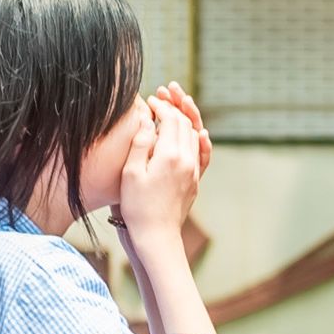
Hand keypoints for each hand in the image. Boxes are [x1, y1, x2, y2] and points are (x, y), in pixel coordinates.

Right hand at [120, 88, 208, 241]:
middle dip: (174, 107)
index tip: (148, 100)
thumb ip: (141, 142)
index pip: (171, 119)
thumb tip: (148, 118)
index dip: (160, 106)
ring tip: (173, 110)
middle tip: (160, 98)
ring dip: (184, 120)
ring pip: (194, 136)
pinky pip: (201, 153)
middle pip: (186, 124)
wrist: (156, 235)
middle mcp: (187, 161)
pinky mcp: (195, 181)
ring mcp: (193, 171)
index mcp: (170, 155)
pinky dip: (198, 139)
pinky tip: (198, 134)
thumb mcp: (131, 172)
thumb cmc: (137, 206)